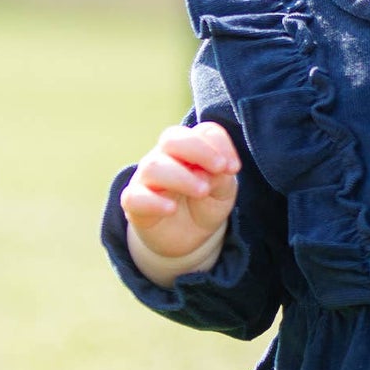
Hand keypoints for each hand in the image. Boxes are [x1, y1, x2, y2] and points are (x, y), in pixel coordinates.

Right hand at [120, 121, 240, 258]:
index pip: (204, 132)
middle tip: (220, 169)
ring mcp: (147, 179)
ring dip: (181, 177)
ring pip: (154, 167)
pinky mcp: (135, 204)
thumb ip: (220, 178)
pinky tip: (171, 209)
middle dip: (198, 150)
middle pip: (172, 138)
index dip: (220, 144)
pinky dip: (153, 202)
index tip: (233, 168)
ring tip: (202, 191)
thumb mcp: (222, 192)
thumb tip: (210, 171)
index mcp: (191, 149)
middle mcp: (166, 157)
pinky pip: (135, 197)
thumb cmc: (205, 204)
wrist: (187, 237)